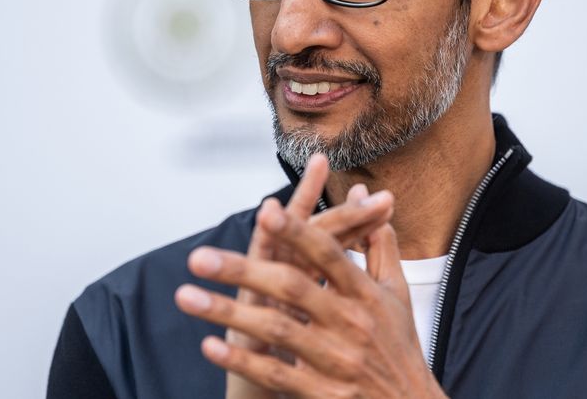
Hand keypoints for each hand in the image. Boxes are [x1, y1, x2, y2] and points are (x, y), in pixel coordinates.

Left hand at [216, 154, 394, 398]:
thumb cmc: (399, 350)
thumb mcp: (398, 296)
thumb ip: (382, 251)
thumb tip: (377, 206)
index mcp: (366, 295)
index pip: (328, 254)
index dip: (297, 232)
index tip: (265, 211)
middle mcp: (349, 323)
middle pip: (291, 287)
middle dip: (242, 270)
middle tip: (200, 257)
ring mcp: (334, 359)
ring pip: (275, 329)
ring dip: (227, 313)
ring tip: (187, 297)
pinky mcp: (321, 392)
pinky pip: (274, 372)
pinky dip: (241, 359)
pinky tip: (210, 345)